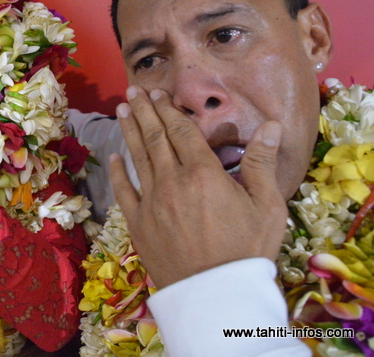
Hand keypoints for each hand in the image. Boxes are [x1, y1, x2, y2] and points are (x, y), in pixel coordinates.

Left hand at [110, 86, 286, 288]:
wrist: (216, 294)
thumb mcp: (266, 207)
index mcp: (203, 174)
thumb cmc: (247, 250)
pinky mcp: (138, 223)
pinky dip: (118, 171)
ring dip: (129, 131)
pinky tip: (114, 155)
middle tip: (133, 91)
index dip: (168, 109)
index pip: (181, 131)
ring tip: (122, 109)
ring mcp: (151, 202)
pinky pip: (124, 191)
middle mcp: (172, 181)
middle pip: (155, 138)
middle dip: (143, 111)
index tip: (158, 93)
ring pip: (138, 158)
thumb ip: (262, 163)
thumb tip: (271, 126)